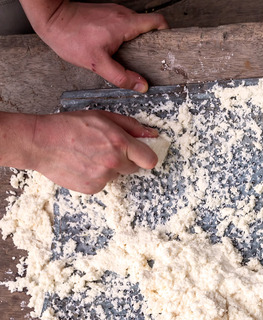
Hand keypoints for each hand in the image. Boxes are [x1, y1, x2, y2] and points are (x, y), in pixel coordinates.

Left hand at [23, 0, 167, 91]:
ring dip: (137, 39)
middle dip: (151, 42)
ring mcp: (114, 11)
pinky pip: (123, 23)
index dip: (166, 34)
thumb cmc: (70, 37)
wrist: (50, 18)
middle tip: (146, 59)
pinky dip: (125, 35)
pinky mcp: (106, 12)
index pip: (158, 22)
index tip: (164, 49)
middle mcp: (123, 14)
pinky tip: (114, 47)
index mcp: (126, 24)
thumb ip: (121, 76)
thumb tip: (141, 86)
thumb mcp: (97, 63)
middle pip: (148, 25)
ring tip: (129, 55)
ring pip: (135, 25)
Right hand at [28, 111, 159, 193]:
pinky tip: (82, 164)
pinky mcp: (92, 188)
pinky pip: (103, 183)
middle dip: (125, 159)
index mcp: (119, 142)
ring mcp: (102, 178)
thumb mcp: (102, 117)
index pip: (150, 160)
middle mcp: (113, 162)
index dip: (146, 156)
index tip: (141, 154)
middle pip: (134, 168)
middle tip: (106, 149)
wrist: (40, 143)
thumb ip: (131, 126)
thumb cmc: (69, 126)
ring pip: (116, 175)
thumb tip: (151, 134)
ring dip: (109, 167)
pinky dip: (96, 176)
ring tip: (89, 154)